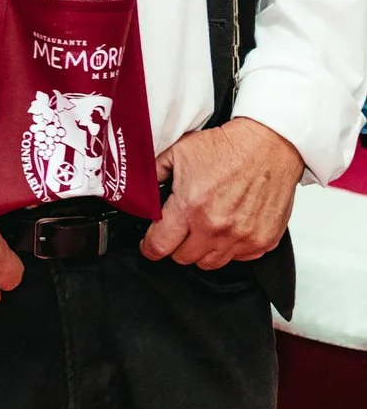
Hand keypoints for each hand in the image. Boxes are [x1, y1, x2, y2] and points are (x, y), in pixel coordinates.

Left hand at [143, 118, 302, 269]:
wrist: (269, 145)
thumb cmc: (227, 147)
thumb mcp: (178, 153)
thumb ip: (153, 175)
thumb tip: (139, 191)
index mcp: (190, 207)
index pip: (159, 246)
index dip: (150, 247)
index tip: (150, 244)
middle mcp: (216, 227)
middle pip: (183, 258)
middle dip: (176, 246)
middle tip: (180, 231)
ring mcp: (242, 236)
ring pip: (211, 263)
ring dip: (202, 250)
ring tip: (204, 230)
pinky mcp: (263, 240)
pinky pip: (239, 258)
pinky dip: (231, 248)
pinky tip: (228, 229)